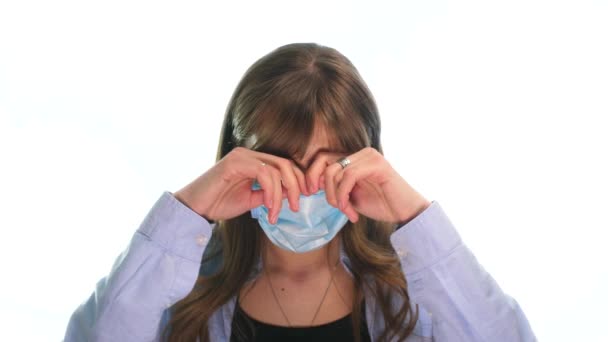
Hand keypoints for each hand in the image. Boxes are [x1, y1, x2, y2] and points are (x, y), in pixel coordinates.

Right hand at [173, 147, 309, 222]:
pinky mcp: (235, 162)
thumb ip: (270, 194)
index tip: (302, 199)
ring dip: (282, 194)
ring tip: (275, 213)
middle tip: (295, 207)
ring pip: (277, 169)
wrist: (194, 208)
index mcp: (254, 161)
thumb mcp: (251, 200)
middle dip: (296, 186)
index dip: (298, 180)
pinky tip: (268, 206)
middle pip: (286, 164)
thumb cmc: (219, 204)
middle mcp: (249, 154)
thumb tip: (291, 193)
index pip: (285, 164)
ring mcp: (242, 156)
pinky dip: (271, 191)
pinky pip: (263, 173)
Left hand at [305, 147, 430, 224]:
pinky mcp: (377, 164)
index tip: (310, 193)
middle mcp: (361, 153)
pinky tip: (350, 211)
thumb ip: (335, 187)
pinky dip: (344, 194)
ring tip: (346, 211)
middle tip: (335, 207)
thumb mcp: (350, 196)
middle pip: (325, 163)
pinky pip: (349, 176)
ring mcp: (369, 156)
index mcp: (355, 158)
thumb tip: (312, 183)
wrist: (405, 213)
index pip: (322, 158)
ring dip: (336, 196)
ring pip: (335, 171)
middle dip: (324, 188)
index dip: (311, 175)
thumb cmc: (381, 205)